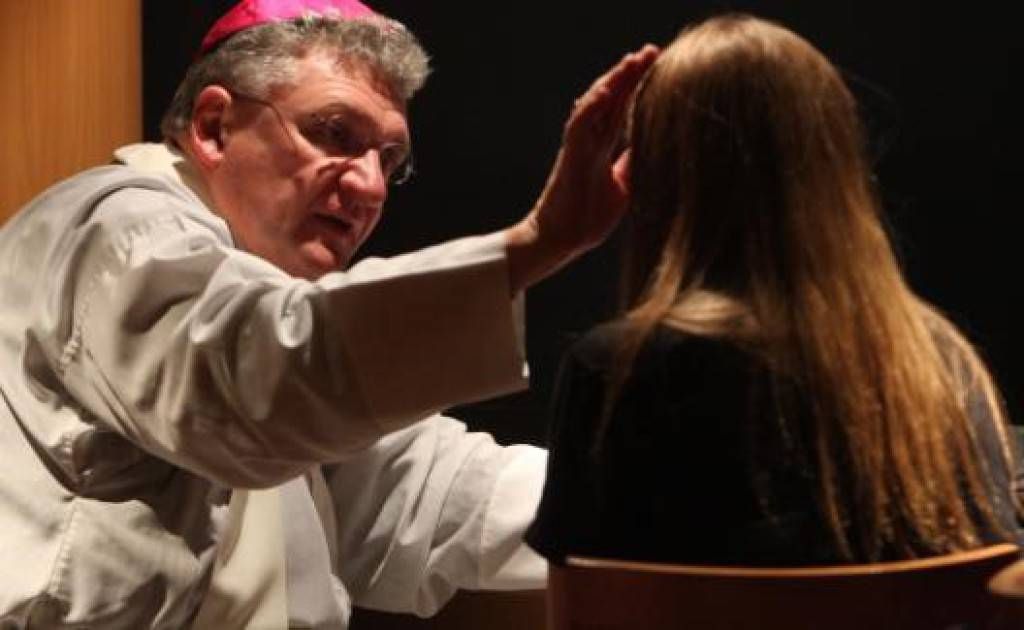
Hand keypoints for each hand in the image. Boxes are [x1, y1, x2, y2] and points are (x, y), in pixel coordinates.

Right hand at [506, 45, 658, 292]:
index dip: (639, 88)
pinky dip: (591, 105)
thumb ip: (632, 166)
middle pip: (613, 99)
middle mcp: (591, 141)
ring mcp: (580, 146)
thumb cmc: (587, 219)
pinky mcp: (570, 155)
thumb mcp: (623, 188)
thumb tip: (650, 153)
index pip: (623, 110)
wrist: (562, 239)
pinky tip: (606, 89)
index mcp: (602, 148)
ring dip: (614, 80)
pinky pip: (579, 123)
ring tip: (634, 59)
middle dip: (632, 74)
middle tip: (653, 51)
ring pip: (596, 103)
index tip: (660, 68)